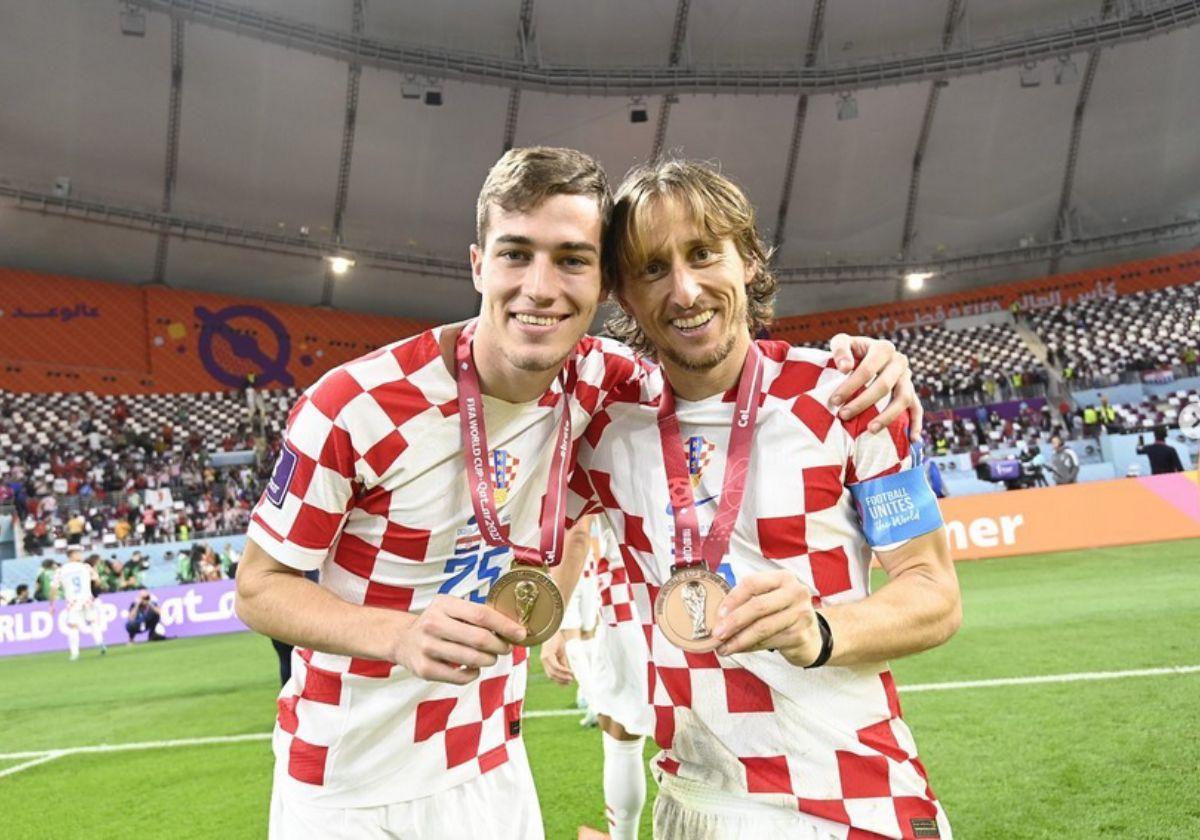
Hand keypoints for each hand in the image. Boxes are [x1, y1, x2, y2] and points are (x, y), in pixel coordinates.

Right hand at [391, 595, 526, 685]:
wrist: (402, 639)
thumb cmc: (437, 622)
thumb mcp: (451, 608)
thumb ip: (477, 614)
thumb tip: (513, 628)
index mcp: (444, 604)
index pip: (482, 615)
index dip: (505, 626)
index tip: (521, 633)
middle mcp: (433, 624)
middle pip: (479, 639)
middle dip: (500, 646)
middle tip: (506, 648)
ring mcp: (427, 647)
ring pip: (472, 659)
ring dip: (489, 660)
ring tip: (490, 657)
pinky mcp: (424, 669)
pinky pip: (461, 677)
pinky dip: (474, 673)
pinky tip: (473, 667)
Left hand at [539, 631, 573, 684]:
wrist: (553, 630)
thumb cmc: (557, 640)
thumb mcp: (561, 654)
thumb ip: (563, 663)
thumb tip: (567, 673)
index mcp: (546, 661)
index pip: (551, 675)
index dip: (558, 681)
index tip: (567, 684)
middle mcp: (544, 661)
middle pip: (551, 675)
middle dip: (561, 680)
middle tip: (570, 682)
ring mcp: (544, 658)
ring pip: (553, 672)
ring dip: (563, 677)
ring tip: (571, 678)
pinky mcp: (547, 655)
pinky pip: (556, 666)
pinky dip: (563, 670)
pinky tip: (569, 672)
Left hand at [711, 571, 822, 667]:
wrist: (812, 636)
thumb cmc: (783, 614)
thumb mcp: (770, 599)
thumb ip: (748, 601)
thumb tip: (718, 617)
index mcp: (783, 578)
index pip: (752, 583)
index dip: (732, 599)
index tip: (718, 615)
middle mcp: (795, 592)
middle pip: (758, 606)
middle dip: (734, 622)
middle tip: (716, 635)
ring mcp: (801, 614)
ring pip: (762, 628)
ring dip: (738, 640)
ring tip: (723, 648)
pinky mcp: (801, 635)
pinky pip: (768, 642)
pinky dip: (749, 647)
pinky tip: (739, 650)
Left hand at [828, 334, 923, 441]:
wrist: (865, 355)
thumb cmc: (851, 351)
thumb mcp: (843, 341)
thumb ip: (840, 349)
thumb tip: (845, 368)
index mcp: (883, 348)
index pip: (867, 369)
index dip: (850, 386)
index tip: (834, 400)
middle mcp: (899, 362)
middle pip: (884, 386)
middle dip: (862, 402)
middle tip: (843, 415)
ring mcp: (907, 378)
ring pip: (904, 399)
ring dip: (888, 416)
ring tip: (870, 430)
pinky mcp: (911, 392)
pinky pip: (917, 408)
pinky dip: (917, 424)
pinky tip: (912, 439)